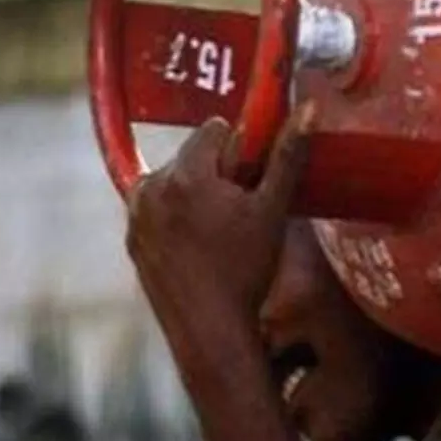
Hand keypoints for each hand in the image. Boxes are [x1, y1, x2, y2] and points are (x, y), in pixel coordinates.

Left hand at [124, 104, 314, 328]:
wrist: (211, 331)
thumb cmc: (246, 270)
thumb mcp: (273, 210)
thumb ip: (287, 156)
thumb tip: (309, 109)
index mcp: (185, 174)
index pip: (213, 130)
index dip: (240, 151)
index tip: (252, 181)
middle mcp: (150, 188)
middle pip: (192, 155)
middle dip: (217, 173)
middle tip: (240, 212)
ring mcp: (135, 215)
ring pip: (174, 181)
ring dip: (196, 194)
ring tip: (219, 233)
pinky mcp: (132, 239)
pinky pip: (158, 209)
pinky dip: (177, 217)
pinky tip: (200, 248)